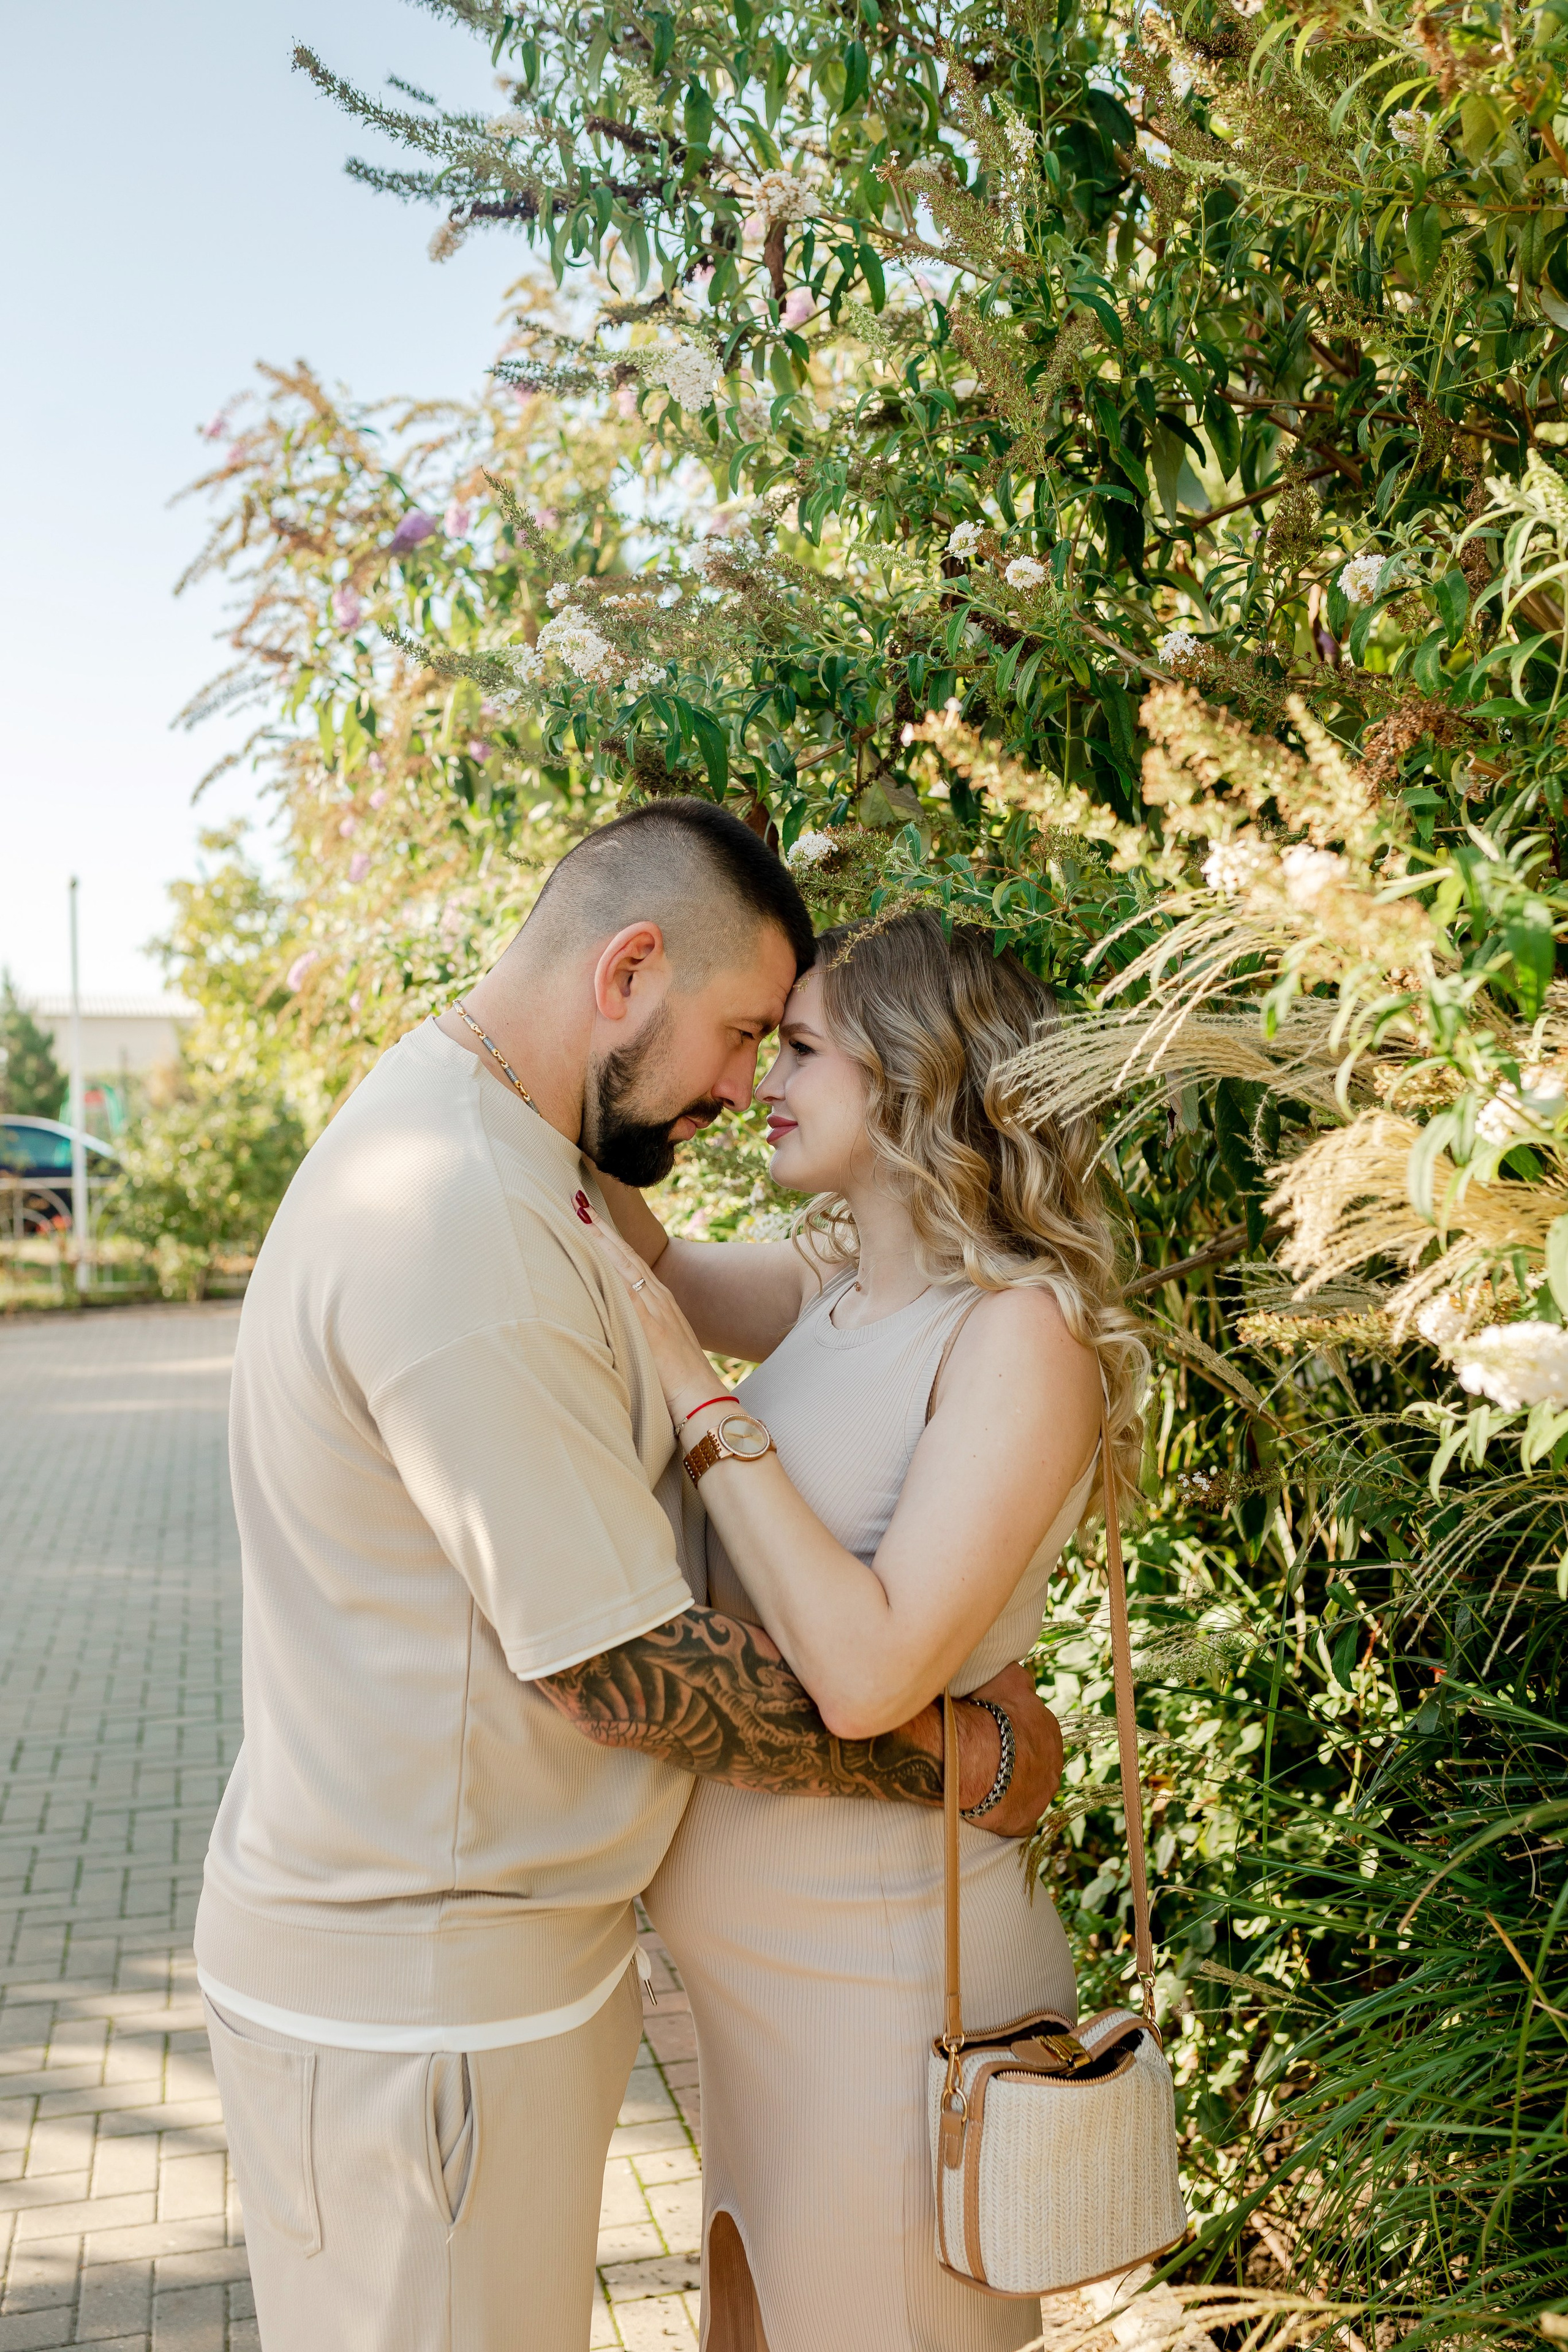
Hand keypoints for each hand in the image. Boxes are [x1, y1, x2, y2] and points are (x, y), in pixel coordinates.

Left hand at [573, 1191, 717, 1422]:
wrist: (701, 1399)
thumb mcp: (657, 1349)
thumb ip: (641, 1334)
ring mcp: (655, 1309)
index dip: (611, 1241)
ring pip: (624, 1263)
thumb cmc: (678, 1383)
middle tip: (578, 1203)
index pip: (630, 1263)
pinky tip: (592, 1251)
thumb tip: (618, 1330)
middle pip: (625, 1255)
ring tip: (580, 1215)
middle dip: (602, 1229)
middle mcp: (659, 1299)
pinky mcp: (650, 1323)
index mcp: (660, 1304)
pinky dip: (608, 1266)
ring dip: (602, 1239)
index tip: (591, 1220)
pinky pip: (625, 1288)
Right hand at [965, 1662, 1062, 1839]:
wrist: (975, 1757)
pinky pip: (1015, 1818)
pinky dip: (1003, 1814)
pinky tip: (985, 1807)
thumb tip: (1024, 1679)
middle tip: (985, 1756)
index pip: (1034, 1731)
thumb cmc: (989, 1713)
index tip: (992, 1731)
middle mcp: (1053, 1763)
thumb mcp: (1008, 1678)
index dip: (1012, 1731)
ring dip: (1008, 1786)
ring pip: (1025, 1789)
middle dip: (1014, 1759)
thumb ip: (1020, 1679)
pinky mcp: (1025, 1820)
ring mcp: (1041, 1795)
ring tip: (981, 1780)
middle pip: (1033, 1761)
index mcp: (1049, 1730)